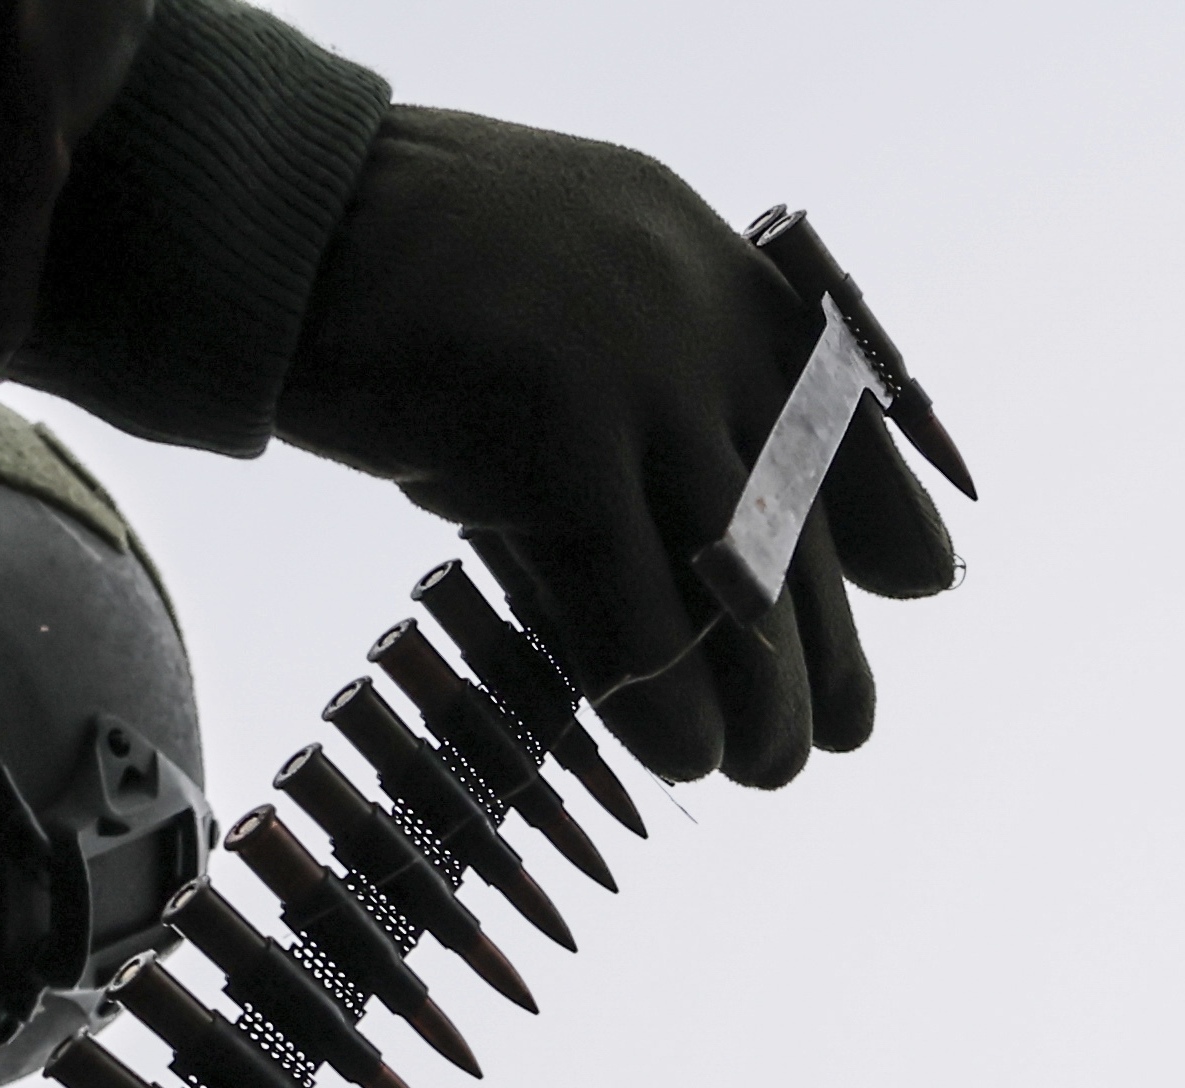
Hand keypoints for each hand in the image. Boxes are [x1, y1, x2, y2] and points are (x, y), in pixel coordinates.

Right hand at [274, 106, 959, 790]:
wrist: (272, 221)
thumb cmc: (413, 284)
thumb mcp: (584, 301)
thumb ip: (689, 389)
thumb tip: (802, 549)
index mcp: (717, 271)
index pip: (846, 408)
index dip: (883, 515)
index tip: (913, 597)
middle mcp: (701, 312)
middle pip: (799, 521)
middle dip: (819, 652)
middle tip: (815, 742)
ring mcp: (636, 370)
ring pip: (741, 581)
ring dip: (760, 701)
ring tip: (750, 769)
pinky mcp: (560, 432)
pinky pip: (638, 604)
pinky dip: (664, 696)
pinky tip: (677, 757)